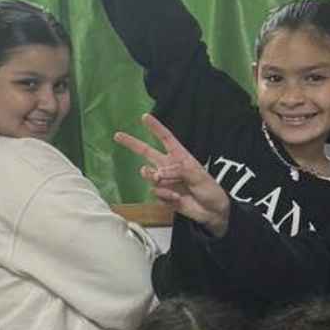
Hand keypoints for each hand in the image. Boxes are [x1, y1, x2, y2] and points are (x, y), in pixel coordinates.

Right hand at [114, 113, 230, 235]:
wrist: (212, 212)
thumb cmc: (209, 190)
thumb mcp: (197, 175)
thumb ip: (177, 170)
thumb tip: (158, 173)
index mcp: (180, 157)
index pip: (165, 138)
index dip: (155, 127)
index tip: (144, 117)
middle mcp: (169, 167)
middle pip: (146, 152)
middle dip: (132, 143)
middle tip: (117, 135)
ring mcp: (165, 181)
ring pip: (149, 175)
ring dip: (154, 178)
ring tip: (165, 183)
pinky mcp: (163, 196)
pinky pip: (155, 193)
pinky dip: (165, 196)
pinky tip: (177, 199)